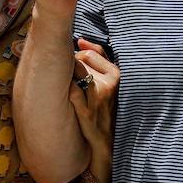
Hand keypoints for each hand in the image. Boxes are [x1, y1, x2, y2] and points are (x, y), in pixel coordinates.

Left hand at [69, 39, 118, 155]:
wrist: (107, 142)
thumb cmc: (106, 108)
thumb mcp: (110, 81)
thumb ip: (99, 58)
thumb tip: (81, 40)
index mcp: (116, 74)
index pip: (89, 54)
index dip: (78, 59)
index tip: (75, 67)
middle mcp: (110, 84)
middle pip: (80, 62)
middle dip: (71, 69)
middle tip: (73, 82)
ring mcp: (98, 99)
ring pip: (73, 75)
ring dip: (68, 79)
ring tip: (72, 90)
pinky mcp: (86, 113)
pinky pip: (70, 91)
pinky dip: (65, 91)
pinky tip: (67, 97)